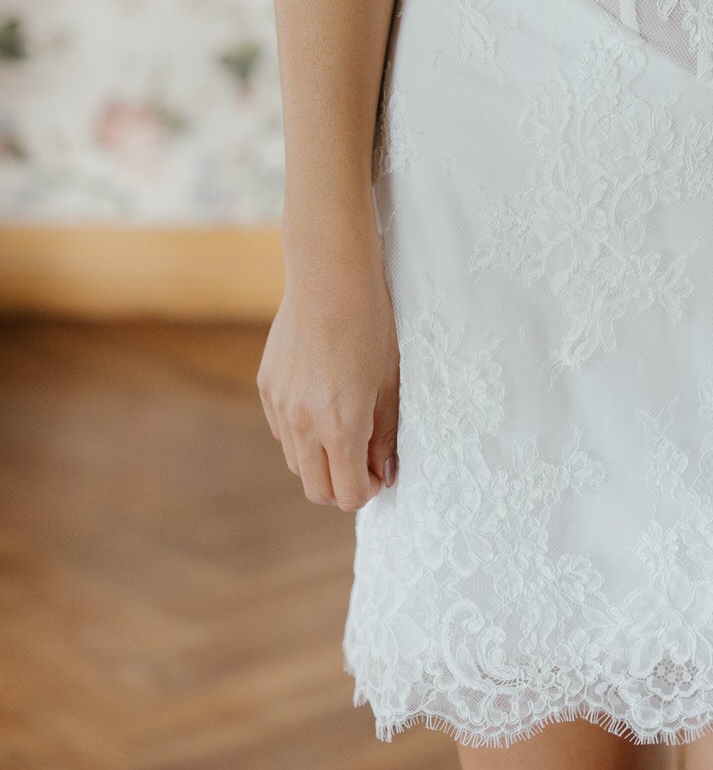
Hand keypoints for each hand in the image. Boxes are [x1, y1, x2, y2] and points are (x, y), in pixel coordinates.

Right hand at [256, 226, 400, 510]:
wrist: (330, 275)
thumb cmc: (372, 323)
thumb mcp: (389, 382)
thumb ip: (384, 433)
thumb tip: (383, 471)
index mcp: (340, 427)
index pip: (348, 494)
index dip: (369, 489)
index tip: (381, 471)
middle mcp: (303, 424)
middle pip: (317, 490)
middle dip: (342, 486)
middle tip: (364, 460)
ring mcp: (279, 406)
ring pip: (296, 463)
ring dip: (320, 461)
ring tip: (344, 429)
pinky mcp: (266, 387)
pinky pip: (282, 431)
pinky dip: (301, 433)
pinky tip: (322, 404)